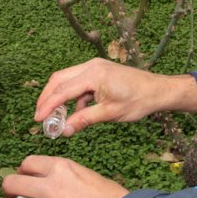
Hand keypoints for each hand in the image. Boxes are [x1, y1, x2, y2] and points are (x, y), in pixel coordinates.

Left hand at [2, 156, 128, 197]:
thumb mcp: (87, 174)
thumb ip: (64, 176)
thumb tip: (47, 181)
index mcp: (61, 168)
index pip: (27, 163)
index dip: (23, 171)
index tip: (26, 178)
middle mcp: (49, 187)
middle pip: (10, 184)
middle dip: (9, 190)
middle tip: (14, 196)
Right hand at [35, 58, 196, 135]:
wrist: (158, 90)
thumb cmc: (139, 101)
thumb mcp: (110, 113)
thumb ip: (84, 120)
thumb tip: (63, 131)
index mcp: (93, 74)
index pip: (62, 91)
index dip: (48, 106)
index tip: (38, 119)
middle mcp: (91, 66)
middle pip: (59, 80)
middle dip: (48, 98)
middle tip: (41, 116)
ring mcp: (96, 67)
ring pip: (67, 80)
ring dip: (59, 97)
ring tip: (55, 117)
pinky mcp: (100, 71)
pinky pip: (79, 82)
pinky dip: (73, 96)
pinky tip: (77, 111)